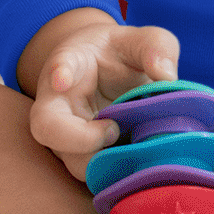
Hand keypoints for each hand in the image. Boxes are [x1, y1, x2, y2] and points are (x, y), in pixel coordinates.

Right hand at [18, 7, 180, 183]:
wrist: (106, 72)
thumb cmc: (120, 53)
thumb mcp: (140, 39)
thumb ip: (156, 47)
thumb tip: (166, 76)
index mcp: (70, 65)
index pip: (57, 66)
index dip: (57, 74)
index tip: (62, 79)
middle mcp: (59, 103)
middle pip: (47, 127)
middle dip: (77, 138)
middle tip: (113, 130)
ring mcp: (68, 134)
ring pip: (70, 160)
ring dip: (101, 162)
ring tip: (132, 149)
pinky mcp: (85, 156)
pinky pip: (93, 173)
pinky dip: (115, 174)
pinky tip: (138, 166)